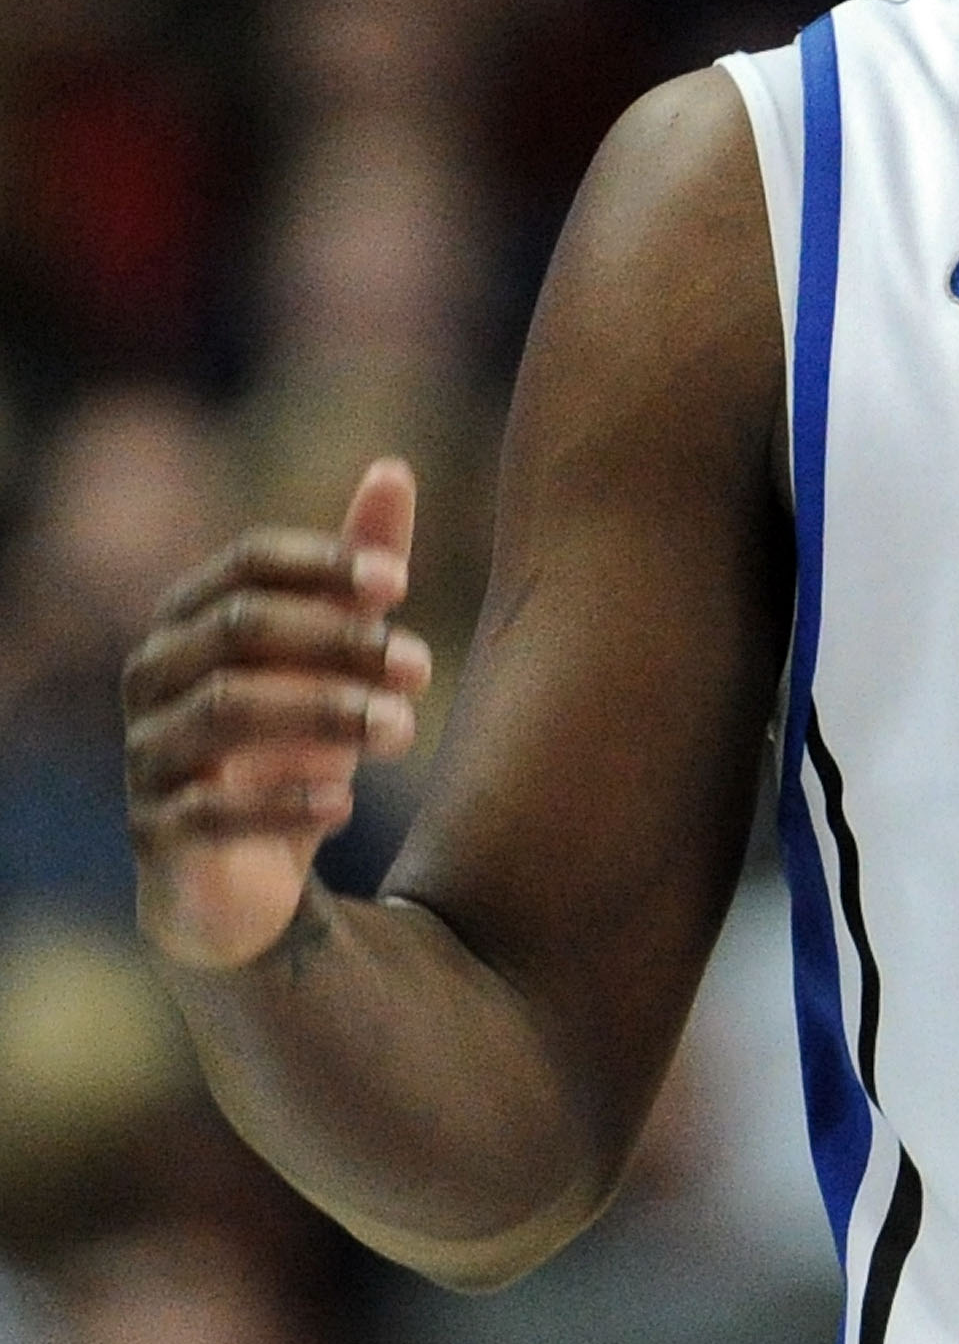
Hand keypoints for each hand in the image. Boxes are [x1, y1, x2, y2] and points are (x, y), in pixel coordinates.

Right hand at [125, 460, 432, 969]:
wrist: (246, 875)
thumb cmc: (292, 743)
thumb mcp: (334, 660)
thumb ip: (355, 574)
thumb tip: (394, 469)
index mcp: (189, 618)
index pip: (246, 561)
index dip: (323, 563)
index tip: (401, 582)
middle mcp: (154, 673)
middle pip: (241, 627)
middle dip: (340, 642)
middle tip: (425, 669)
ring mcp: (147, 752)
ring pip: (226, 709)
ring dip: (327, 714)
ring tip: (405, 732)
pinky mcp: (156, 834)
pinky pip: (208, 811)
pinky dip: (282, 802)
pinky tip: (346, 801)